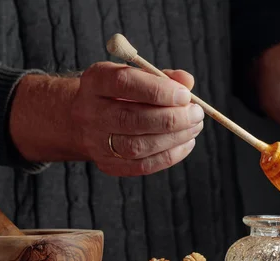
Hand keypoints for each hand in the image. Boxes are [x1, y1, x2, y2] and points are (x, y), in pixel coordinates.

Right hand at [10, 62, 203, 176]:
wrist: (83, 120)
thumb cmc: (117, 93)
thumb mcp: (133, 75)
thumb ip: (161, 77)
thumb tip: (186, 82)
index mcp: (95, 82)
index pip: (124, 83)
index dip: (158, 90)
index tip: (185, 95)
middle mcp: (90, 113)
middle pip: (131, 119)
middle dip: (171, 118)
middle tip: (196, 114)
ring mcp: (96, 142)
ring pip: (137, 146)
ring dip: (173, 138)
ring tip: (194, 127)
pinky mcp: (107, 164)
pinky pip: (141, 166)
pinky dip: (169, 156)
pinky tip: (185, 144)